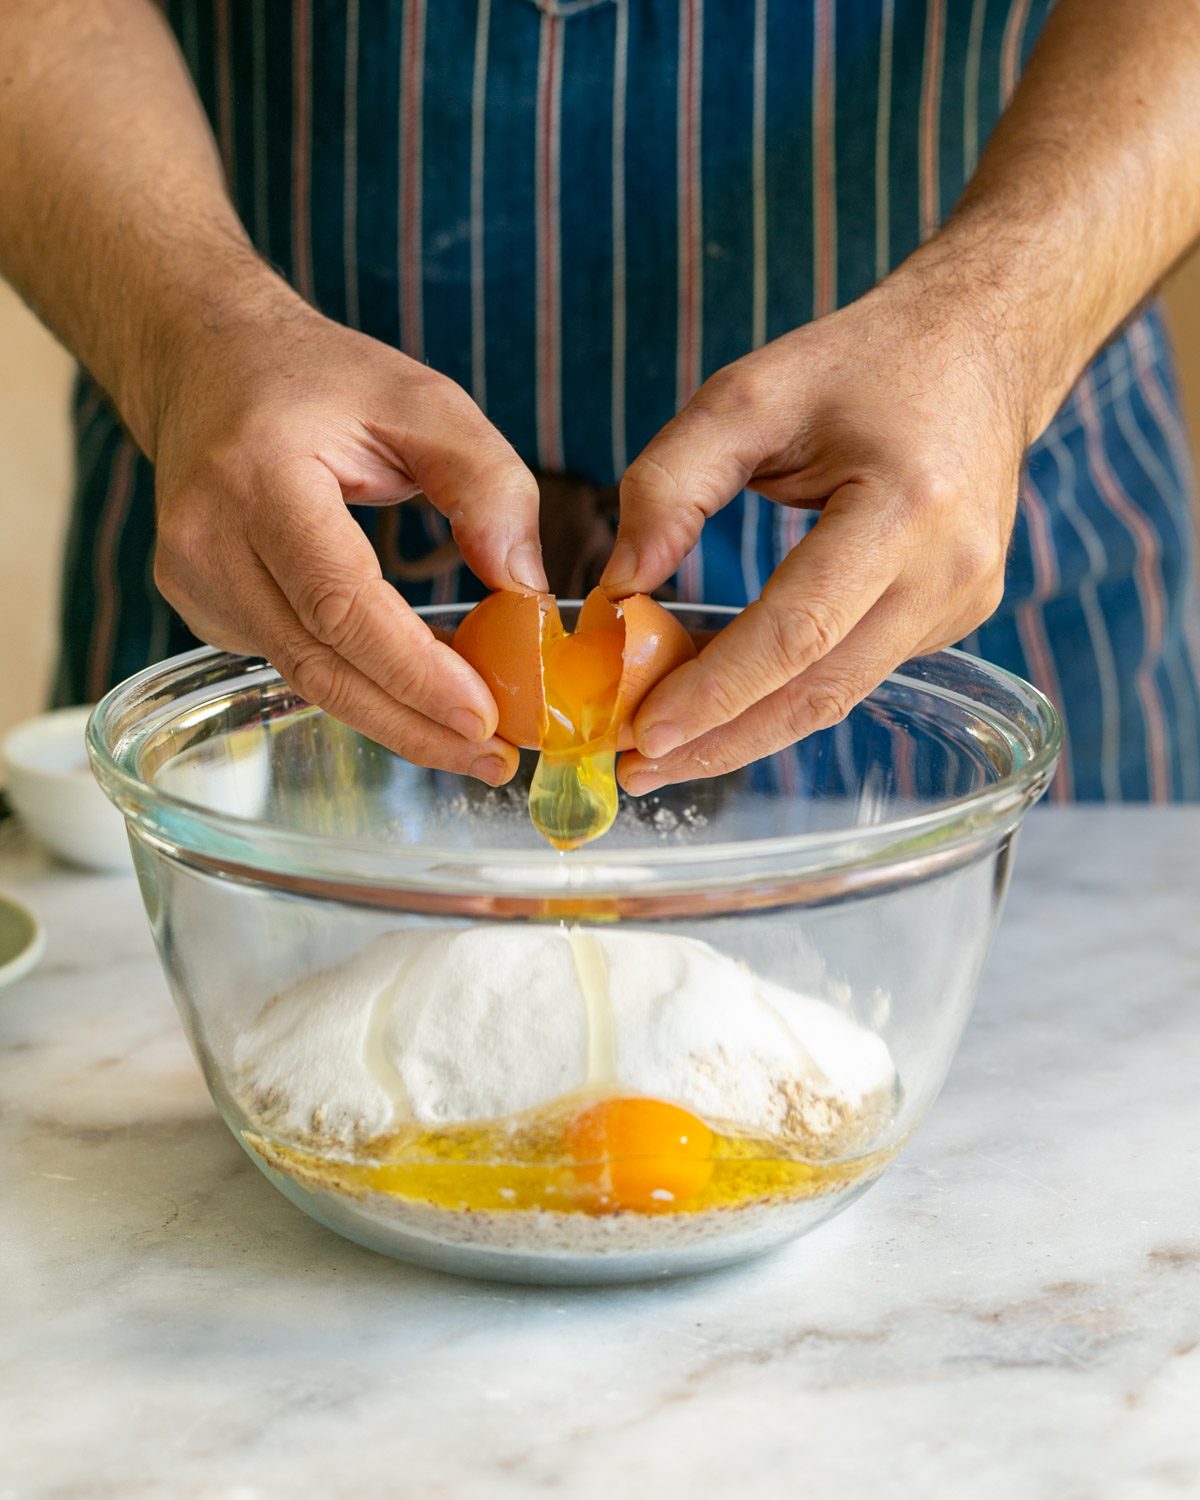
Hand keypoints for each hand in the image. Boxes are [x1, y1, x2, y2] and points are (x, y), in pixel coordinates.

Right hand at [150, 288, 545, 783]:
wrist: (208, 364)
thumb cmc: (321, 380)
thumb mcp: (424, 399)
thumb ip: (488, 482)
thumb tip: (526, 589)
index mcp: (259, 475)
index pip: (340, 601)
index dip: (414, 671)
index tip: (485, 718)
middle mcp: (209, 537)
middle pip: (320, 664)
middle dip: (415, 724)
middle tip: (495, 758)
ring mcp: (193, 579)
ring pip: (307, 677)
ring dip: (396, 716)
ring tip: (475, 737)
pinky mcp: (200, 607)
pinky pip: (293, 663)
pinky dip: (361, 685)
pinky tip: (418, 691)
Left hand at [602, 270, 1031, 792]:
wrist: (982, 349)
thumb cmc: (860, 363)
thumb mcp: (748, 393)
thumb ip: (671, 483)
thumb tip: (620, 586)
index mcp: (906, 508)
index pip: (797, 630)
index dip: (716, 690)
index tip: (642, 731)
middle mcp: (949, 571)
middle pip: (820, 689)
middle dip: (721, 740)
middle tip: (636, 769)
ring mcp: (963, 603)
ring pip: (838, 694)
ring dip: (747, 728)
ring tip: (663, 749)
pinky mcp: (957, 617)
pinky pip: (857, 670)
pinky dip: (785, 690)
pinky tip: (723, 698)